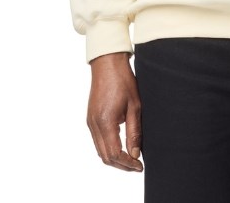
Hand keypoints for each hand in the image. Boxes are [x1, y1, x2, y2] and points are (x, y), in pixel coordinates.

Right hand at [87, 51, 142, 171]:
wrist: (108, 64)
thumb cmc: (123, 81)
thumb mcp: (135, 106)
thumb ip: (134, 132)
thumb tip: (135, 154)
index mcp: (105, 122)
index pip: (114, 154)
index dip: (127, 163)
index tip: (139, 166)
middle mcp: (94, 125)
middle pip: (105, 156)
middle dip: (121, 164)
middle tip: (136, 165)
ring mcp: (90, 122)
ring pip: (100, 150)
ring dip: (114, 158)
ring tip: (131, 158)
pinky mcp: (90, 118)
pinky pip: (97, 141)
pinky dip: (108, 148)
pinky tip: (120, 146)